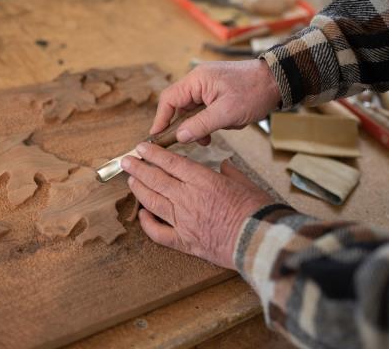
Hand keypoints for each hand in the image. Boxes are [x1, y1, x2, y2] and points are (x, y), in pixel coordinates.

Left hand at [121, 142, 273, 268]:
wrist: (261, 241)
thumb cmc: (258, 212)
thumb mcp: (246, 183)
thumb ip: (231, 172)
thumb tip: (225, 165)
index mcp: (204, 180)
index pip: (171, 163)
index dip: (153, 154)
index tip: (141, 148)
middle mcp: (189, 198)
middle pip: (156, 180)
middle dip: (138, 169)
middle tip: (127, 162)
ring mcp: (184, 221)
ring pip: (153, 202)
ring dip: (139, 190)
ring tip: (131, 181)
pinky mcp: (185, 242)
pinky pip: (159, 233)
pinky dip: (148, 224)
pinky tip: (142, 215)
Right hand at [150, 60, 279, 144]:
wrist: (278, 81)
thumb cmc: (254, 92)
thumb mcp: (227, 113)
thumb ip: (201, 125)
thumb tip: (180, 137)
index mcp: (196, 80)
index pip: (168, 99)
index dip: (160, 119)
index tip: (157, 137)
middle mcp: (198, 81)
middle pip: (178, 106)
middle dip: (182, 126)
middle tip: (183, 143)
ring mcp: (208, 87)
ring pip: (192, 111)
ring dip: (197, 126)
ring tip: (207, 139)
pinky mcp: (217, 93)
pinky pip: (204, 110)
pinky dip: (208, 122)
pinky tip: (218, 130)